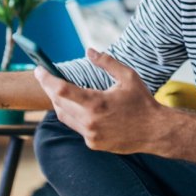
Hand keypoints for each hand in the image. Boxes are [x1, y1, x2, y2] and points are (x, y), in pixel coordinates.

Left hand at [33, 48, 165, 153]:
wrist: (156, 132)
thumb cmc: (143, 102)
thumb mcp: (128, 77)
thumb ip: (107, 62)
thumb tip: (89, 51)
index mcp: (97, 104)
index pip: (61, 90)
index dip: (46, 79)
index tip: (39, 69)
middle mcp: (90, 122)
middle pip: (58, 103)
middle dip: (50, 88)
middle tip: (46, 77)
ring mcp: (91, 135)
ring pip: (64, 116)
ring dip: (59, 102)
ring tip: (59, 89)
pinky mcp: (94, 143)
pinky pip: (76, 126)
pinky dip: (73, 114)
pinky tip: (79, 106)